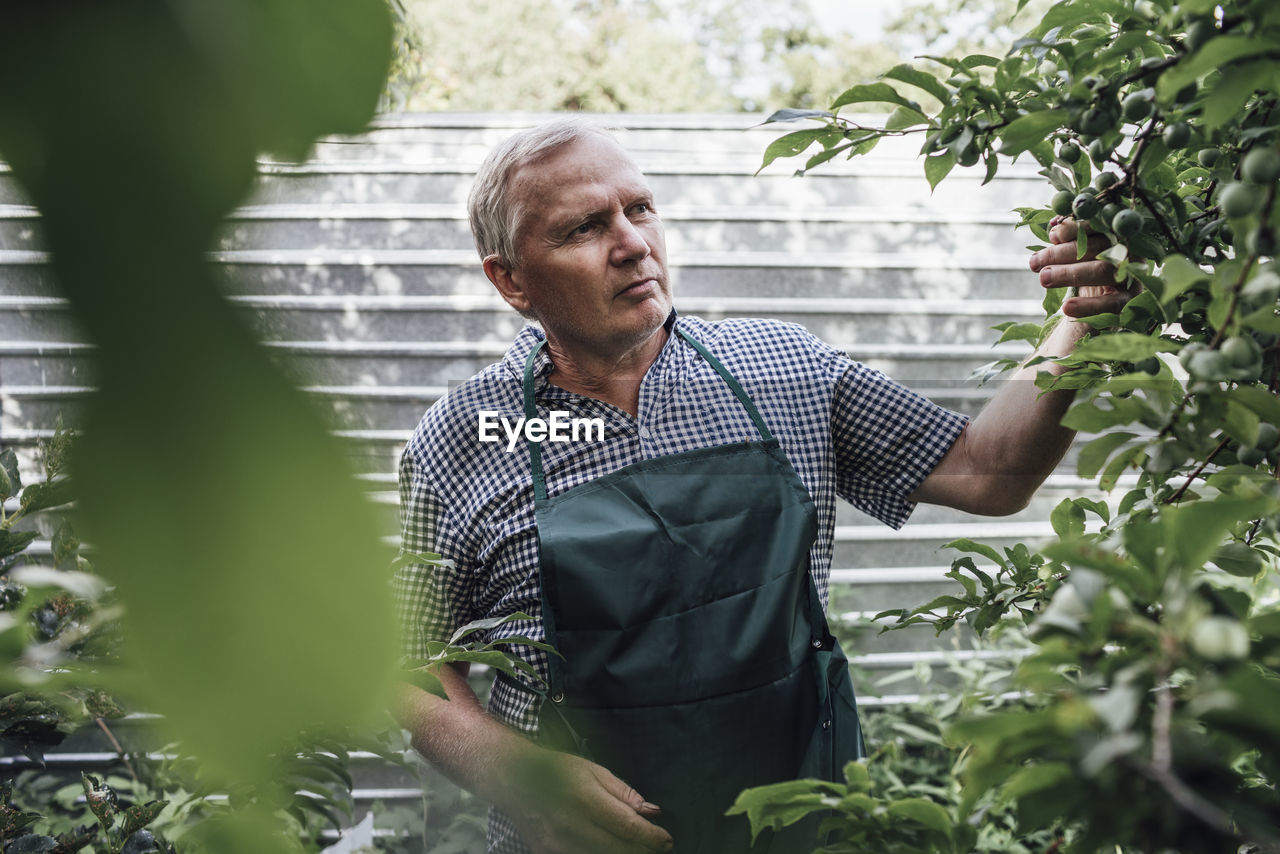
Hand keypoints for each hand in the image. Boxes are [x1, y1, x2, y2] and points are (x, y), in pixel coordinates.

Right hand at [503, 743, 673, 853]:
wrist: (514, 781)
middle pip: (617, 850)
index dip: (651, 837)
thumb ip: (624, 793)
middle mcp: (569, 824)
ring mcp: (555, 845)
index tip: (666, 840)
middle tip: (658, 848)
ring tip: (635, 849)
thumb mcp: (593, 771)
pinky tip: (608, 848)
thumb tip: (652, 812)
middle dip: (643, 851)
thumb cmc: (556, 772)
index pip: (627, 826)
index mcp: (584, 798)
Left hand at [1029, 216, 1137, 317]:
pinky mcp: (1130, 299)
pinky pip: (1110, 303)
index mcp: (1116, 233)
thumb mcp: (1073, 252)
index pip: (1098, 225)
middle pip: (1097, 247)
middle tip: (1035, 262)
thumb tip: (1054, 229)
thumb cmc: (1082, 267)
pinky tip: (1067, 307)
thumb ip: (1066, 239)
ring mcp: (1131, 275)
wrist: (1096, 303)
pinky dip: (1088, 305)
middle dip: (1062, 254)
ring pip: (1102, 271)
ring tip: (1043, 278)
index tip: (1052, 236)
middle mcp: (1128, 250)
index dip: (1075, 228)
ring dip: (1069, 274)